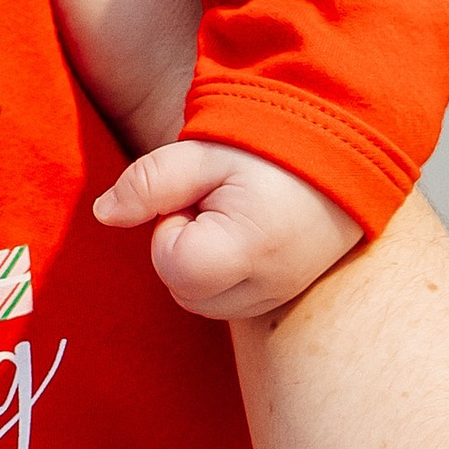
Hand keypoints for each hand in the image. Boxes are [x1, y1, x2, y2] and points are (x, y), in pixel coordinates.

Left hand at [95, 138, 361, 320]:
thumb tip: (104, 214)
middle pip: (184, 291)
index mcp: (248, 249)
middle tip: (217, 205)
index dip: (171, 227)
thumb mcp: (201, 152)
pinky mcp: (288, 297)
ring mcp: (282, 296)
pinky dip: (226, 276)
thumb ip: (147, 183)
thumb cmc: (269, 145)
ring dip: (203, 265)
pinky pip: (232, 302)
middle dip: (184, 249)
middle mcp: (269, 285)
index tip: (201, 197)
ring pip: (205, 302)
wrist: (345, 145)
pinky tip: (247, 236)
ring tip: (236, 218)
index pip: (171, 265)